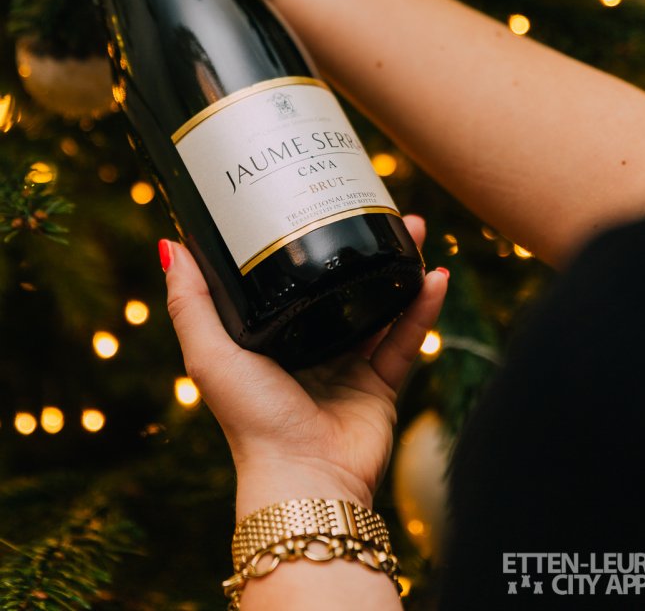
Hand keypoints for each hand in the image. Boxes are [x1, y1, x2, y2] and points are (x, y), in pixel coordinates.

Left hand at [161, 216, 447, 516]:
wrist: (305, 478)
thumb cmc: (252, 420)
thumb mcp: (210, 354)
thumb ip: (190, 302)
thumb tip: (170, 243)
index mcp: (270, 338)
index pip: (290, 279)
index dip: (307, 242)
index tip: (320, 205)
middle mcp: (309, 348)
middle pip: (341, 286)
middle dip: (362, 248)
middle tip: (381, 209)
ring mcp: (347, 367)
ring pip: (379, 306)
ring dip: (399, 268)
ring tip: (414, 230)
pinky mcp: (381, 387)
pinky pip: (406, 340)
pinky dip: (423, 311)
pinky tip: (436, 278)